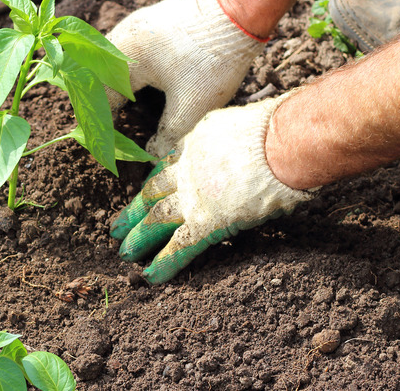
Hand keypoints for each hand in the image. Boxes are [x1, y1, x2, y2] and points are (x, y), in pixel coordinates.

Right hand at [106, 0, 264, 157]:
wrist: (239, 14)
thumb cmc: (214, 61)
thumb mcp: (192, 107)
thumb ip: (168, 135)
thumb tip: (153, 156)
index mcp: (126, 58)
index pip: (102, 96)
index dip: (102, 121)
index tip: (105, 141)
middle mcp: (124, 36)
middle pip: (99, 74)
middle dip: (102, 101)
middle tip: (107, 126)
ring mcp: (137, 24)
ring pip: (111, 59)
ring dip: (112, 83)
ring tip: (116, 106)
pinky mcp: (152, 19)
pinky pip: (127, 47)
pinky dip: (125, 67)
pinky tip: (136, 80)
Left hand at [110, 94, 314, 283]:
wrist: (282, 141)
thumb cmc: (277, 130)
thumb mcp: (243, 125)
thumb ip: (235, 141)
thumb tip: (251, 150)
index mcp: (197, 144)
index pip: (168, 166)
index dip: (155, 182)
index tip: (145, 193)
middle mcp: (188, 169)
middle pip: (153, 192)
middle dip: (135, 211)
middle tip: (117, 227)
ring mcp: (194, 196)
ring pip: (157, 219)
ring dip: (140, 237)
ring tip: (124, 253)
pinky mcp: (207, 221)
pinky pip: (181, 245)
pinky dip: (165, 262)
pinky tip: (150, 276)